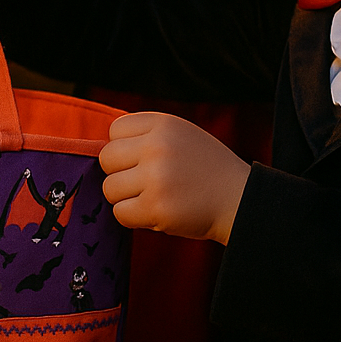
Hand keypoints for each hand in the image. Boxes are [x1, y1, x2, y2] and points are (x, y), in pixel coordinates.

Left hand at [99, 113, 250, 244]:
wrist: (239, 200)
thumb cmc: (205, 169)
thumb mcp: (181, 135)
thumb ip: (146, 135)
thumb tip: (101, 148)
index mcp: (163, 124)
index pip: (114, 130)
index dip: (125, 149)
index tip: (145, 160)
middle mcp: (158, 146)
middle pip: (106, 159)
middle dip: (120, 174)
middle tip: (144, 182)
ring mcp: (156, 177)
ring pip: (110, 188)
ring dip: (126, 198)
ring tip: (153, 197)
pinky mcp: (157, 207)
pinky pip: (120, 213)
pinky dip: (134, 217)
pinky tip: (156, 212)